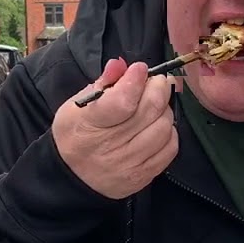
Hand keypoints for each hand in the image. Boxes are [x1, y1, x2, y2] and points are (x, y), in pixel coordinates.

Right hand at [53, 58, 178, 199]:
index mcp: (88, 125)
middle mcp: (109, 147)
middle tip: (156, 81)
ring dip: (165, 110)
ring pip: (163, 127)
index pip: (121, 102)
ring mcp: (129, 164)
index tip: (140, 68)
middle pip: (149, 110)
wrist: (73, 178)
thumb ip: (103, 83)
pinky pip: (170, 148)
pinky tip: (157, 126)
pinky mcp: (143, 176)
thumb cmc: (77, 134)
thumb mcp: (79, 105)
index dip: (136, 81)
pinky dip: (169, 132)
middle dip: (158, 88)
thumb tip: (121, 64)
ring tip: (155, 105)